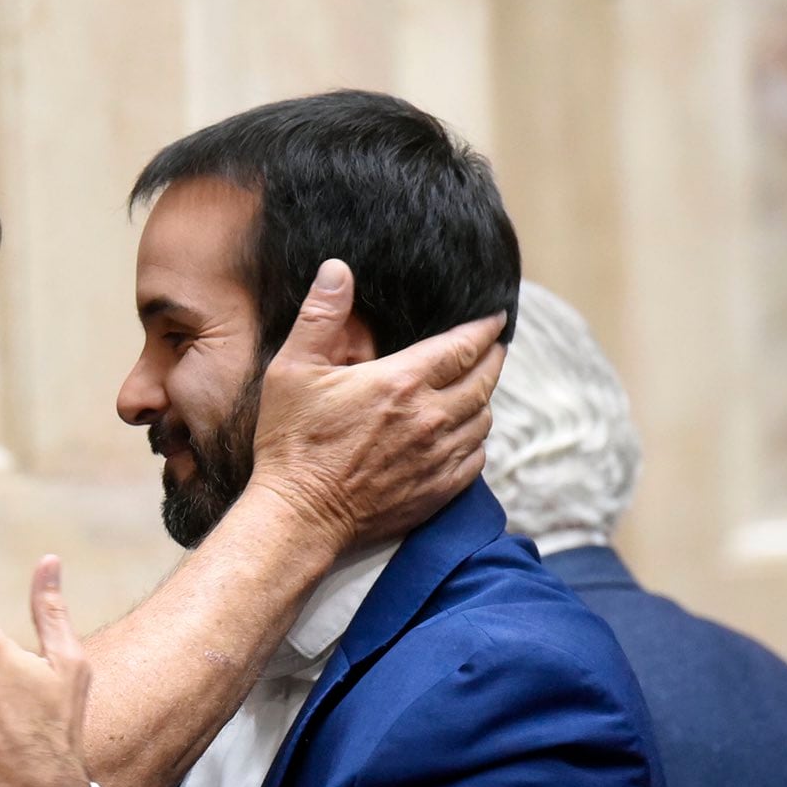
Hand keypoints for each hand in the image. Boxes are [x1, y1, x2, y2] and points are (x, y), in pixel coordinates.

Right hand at [251, 259, 505, 552]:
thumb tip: (338, 270)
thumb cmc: (292, 443)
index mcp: (402, 382)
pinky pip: (477, 458)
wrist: (299, 517)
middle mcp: (431, 417)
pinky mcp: (438, 490)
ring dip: (483, 400)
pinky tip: (463, 435)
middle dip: (492, 359)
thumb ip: (320, 317)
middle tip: (492, 348)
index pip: (464, 345)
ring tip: (474, 390)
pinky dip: (476, 441)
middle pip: (485, 379)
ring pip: (484, 419)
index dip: (484, 328)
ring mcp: (439, 457)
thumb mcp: (293, 370)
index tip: (494, 318)